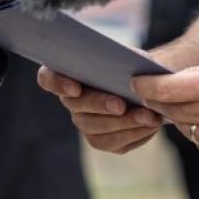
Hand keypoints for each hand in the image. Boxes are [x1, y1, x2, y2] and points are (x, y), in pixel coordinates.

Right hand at [37, 66, 162, 152]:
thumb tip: (125, 68)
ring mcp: (85, 122)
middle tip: (122, 104)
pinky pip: (114, 143)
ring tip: (150, 117)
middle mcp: (71, 100)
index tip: (76, 88)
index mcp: (69, 72)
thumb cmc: (132, 63)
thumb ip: (120, 59)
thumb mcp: (127, 54)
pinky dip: (135, 134)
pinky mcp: (102, 139)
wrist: (148, 83)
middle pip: (76, 106)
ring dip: (124, 123)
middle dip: (100, 105)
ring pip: (96, 129)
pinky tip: (151, 126)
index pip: (48, 78)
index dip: (58, 84)